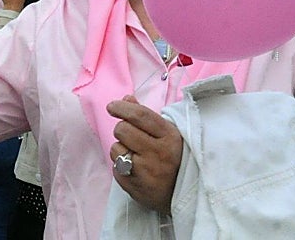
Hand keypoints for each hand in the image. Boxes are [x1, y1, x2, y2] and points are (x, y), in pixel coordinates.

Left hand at [107, 94, 183, 212]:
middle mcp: (159, 154)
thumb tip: (126, 98)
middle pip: (122, 130)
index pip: (140, 115)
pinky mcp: (135, 187)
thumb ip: (145, 115)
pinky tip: (135, 170)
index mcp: (169, 136)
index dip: (122, 107)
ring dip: (121, 150)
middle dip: (122, 130)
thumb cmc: (172, 158)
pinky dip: (120, 167)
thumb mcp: (167, 134)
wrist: (182, 195)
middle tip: (132, 137)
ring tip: (136, 156)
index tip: (112, 106)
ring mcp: (146, 172)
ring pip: (115, 148)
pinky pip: (115, 168)